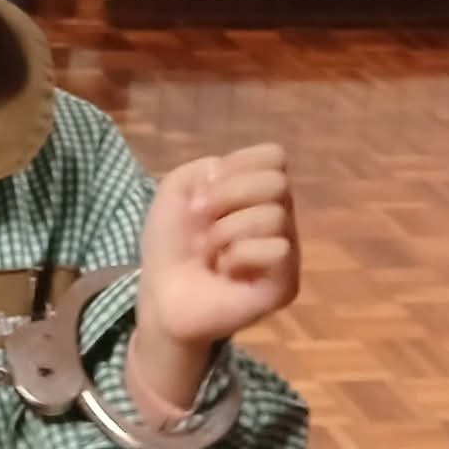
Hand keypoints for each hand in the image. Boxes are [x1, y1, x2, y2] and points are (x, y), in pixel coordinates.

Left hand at [137, 143, 299, 349]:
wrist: (161, 293)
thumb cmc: (170, 243)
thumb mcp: (175, 191)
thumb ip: (205, 167)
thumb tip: (237, 174)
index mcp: (257, 191)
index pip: (274, 156)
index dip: (236, 165)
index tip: (204, 189)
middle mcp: (280, 216)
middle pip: (277, 181)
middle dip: (226, 195)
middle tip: (199, 221)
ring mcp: (287, 251)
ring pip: (274, 215)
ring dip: (224, 232)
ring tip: (210, 253)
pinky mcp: (287, 284)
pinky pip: (278, 249)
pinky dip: (240, 256)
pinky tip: (226, 271)